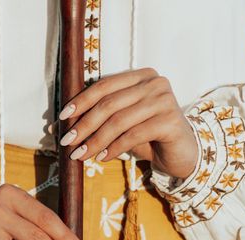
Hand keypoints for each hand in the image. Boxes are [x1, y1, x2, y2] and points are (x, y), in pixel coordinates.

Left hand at [58, 68, 197, 178]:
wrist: (182, 154)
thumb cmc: (148, 136)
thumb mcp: (123, 123)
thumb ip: (100, 117)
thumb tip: (63, 124)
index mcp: (141, 76)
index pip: (104, 86)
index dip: (81, 101)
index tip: (62, 118)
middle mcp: (155, 82)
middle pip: (109, 103)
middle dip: (84, 125)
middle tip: (67, 142)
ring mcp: (164, 100)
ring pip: (119, 120)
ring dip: (95, 140)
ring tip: (80, 155)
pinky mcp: (171, 120)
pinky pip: (134, 135)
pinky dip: (114, 148)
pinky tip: (102, 158)